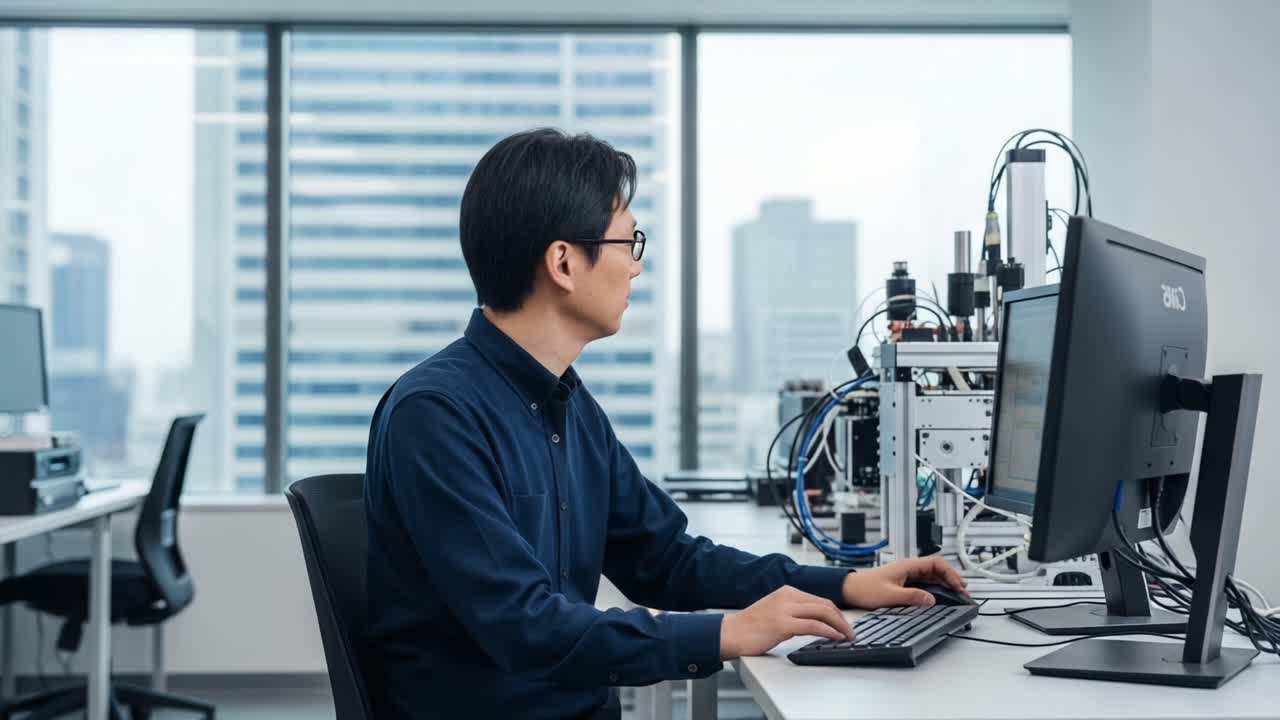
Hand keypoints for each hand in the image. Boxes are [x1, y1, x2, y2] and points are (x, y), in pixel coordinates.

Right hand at [720, 586, 853, 659]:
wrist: (730, 633)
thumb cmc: (750, 627)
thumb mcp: (775, 612)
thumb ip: (793, 612)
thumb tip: (815, 622)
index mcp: (786, 592)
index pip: (819, 600)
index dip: (836, 613)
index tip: (844, 624)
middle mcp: (787, 596)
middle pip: (825, 604)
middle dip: (842, 619)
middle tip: (850, 632)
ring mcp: (785, 609)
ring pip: (822, 612)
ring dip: (840, 625)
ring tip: (847, 636)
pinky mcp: (783, 624)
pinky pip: (813, 625)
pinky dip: (829, 631)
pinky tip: (836, 637)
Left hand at [841, 557, 967, 609]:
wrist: (848, 589)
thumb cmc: (864, 589)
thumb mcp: (890, 595)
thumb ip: (912, 597)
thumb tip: (931, 600)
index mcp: (907, 566)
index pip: (935, 563)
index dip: (950, 573)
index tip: (959, 585)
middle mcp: (908, 568)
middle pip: (936, 569)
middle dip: (952, 578)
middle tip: (963, 591)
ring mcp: (906, 576)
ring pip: (931, 576)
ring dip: (945, 584)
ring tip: (957, 593)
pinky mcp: (903, 583)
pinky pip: (924, 583)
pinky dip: (935, 588)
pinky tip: (940, 596)